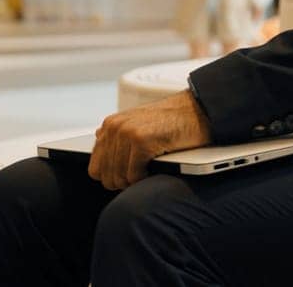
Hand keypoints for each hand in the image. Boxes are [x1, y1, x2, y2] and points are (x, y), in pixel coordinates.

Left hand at [87, 89, 211, 189]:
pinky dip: (146, 177)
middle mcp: (114, 127)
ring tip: (149, 170)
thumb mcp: (137, 125)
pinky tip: (156, 166)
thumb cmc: (172, 122)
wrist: (198, 110)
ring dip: (135, 180)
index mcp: (110, 125)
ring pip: (119, 178)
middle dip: (124, 182)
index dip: (112, 177)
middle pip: (106, 177)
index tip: (128, 177)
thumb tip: (100, 153)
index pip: (95, 168)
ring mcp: (126, 133)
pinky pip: (134, 175)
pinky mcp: (141, 140)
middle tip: (142, 176)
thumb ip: (117, 138)